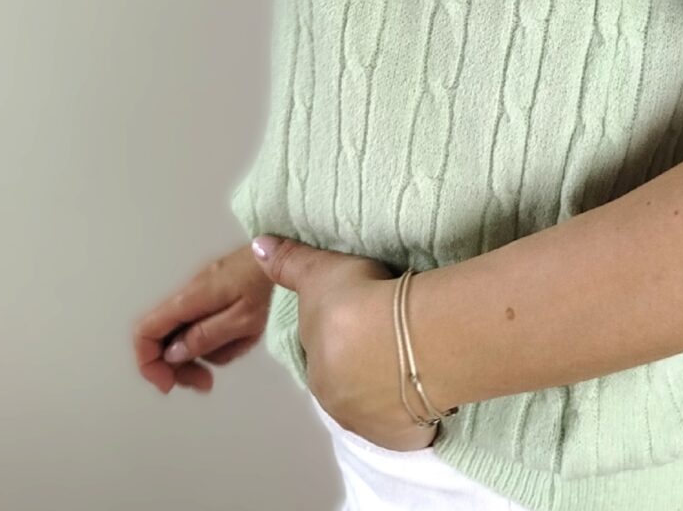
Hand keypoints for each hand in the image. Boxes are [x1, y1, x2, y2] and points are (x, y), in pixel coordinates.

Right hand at [132, 243, 273, 395]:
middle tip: (206, 383)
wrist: (281, 252)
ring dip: (206, 353)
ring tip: (239, 344)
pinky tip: (242, 334)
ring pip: (185, 336)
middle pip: (163, 340)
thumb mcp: (242, 318)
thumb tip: (172, 355)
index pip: (145, 332)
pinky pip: (203, 326)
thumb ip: (207, 337)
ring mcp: (198, 296)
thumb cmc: (265, 285)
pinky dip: (218, 339)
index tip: (169, 384)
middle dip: (180, 367)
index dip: (148, 363)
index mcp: (188, 301)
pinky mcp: (212, 296)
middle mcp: (186, 297)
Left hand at [249, 234, 440, 451]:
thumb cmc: (360, 302)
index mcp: (315, 371)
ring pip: (375, 403)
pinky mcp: (405, 437)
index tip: (360, 318)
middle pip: (347, 382)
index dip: (340, 335)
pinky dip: (412, 409)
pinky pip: (406, 424)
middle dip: (361, 363)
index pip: (322, 354)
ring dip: (386, 386)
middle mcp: (337, 405)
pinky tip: (424, 384)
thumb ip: (290, 263)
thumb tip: (258, 246)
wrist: (410, 337)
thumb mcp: (321, 272)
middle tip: (388, 334)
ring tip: (411, 355)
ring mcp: (371, 424)